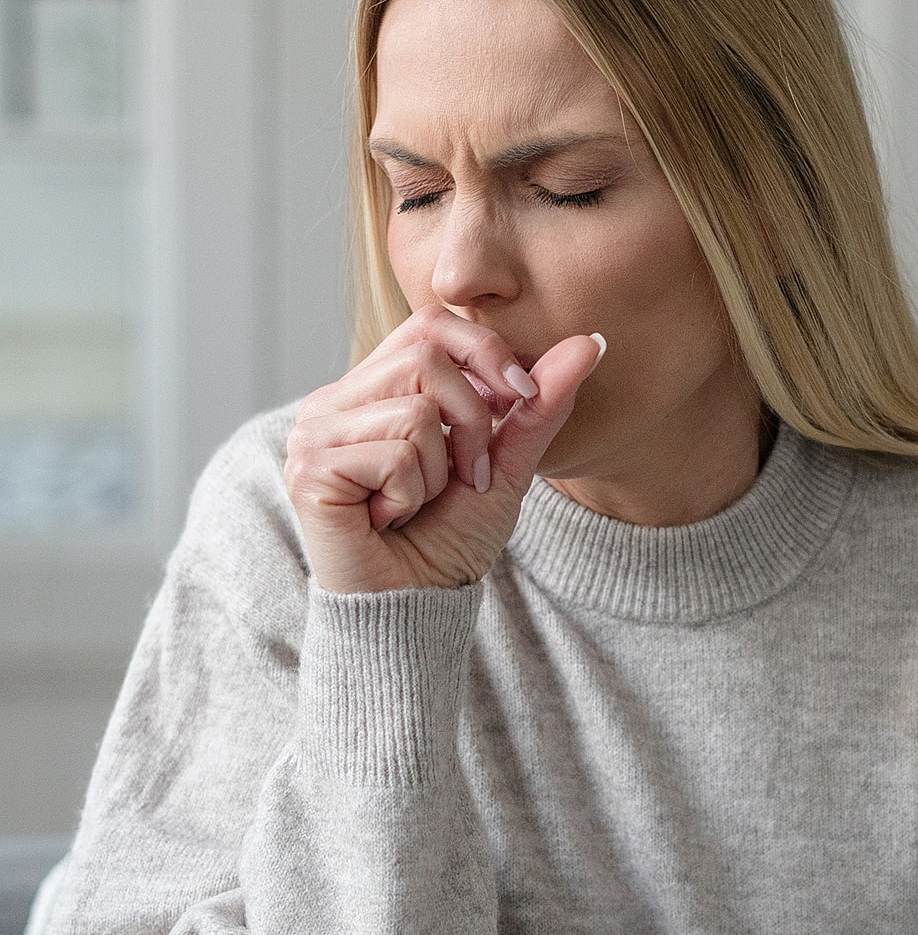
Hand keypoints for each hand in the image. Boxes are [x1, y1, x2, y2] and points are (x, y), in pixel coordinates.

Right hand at [284, 305, 603, 592]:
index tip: (519, 400)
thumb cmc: (447, 542)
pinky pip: (395, 453)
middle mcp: (333, 401)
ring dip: (439, 469)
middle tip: (465, 476)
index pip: (430, 323)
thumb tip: (591, 341)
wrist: (414, 611)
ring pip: (415, 408)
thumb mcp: (506, 466)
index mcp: (371, 390)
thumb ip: (538, 405)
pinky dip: (412, 494)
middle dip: (471, 422)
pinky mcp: (309, 469)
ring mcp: (314, 433)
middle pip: (425, 354)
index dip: (485, 352)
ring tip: (415, 503)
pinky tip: (389, 520)